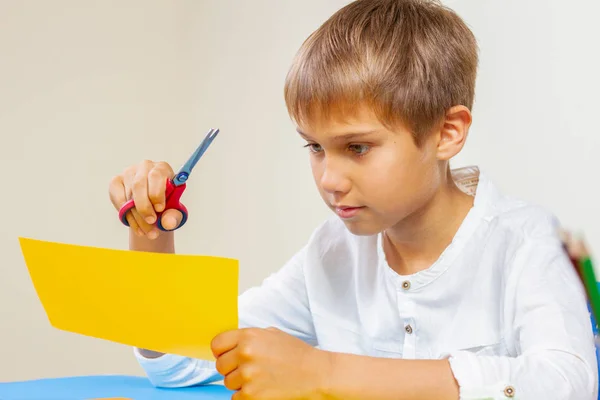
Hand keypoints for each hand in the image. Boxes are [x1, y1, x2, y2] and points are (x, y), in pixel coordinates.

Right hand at [108, 160, 183, 238]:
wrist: (154, 208)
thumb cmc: (167, 205)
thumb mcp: (174, 212)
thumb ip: (173, 217)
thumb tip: (168, 223)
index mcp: (162, 168)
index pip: (156, 176)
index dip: (156, 193)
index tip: (160, 209)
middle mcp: (145, 167)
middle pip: (139, 184)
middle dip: (144, 207)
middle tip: (151, 222)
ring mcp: (129, 173)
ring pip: (129, 195)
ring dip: (137, 216)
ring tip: (147, 232)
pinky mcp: (116, 182)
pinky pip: (118, 199)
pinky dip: (127, 215)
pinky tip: (136, 227)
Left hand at [211, 327, 331, 399]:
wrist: (314, 373)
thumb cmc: (295, 353)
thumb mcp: (271, 334)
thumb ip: (249, 337)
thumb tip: (230, 344)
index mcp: (248, 336)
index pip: (216, 344)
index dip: (220, 351)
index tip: (227, 356)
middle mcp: (245, 354)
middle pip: (220, 365)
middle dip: (231, 368)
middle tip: (247, 369)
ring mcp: (248, 376)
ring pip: (227, 383)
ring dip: (239, 383)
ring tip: (258, 378)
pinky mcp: (252, 395)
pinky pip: (236, 397)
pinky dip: (245, 396)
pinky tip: (260, 388)